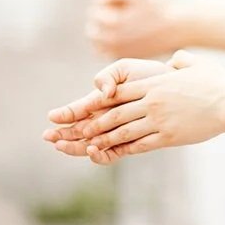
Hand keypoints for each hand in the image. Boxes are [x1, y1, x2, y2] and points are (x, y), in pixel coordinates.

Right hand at [43, 58, 172, 155]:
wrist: (174, 86)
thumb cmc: (148, 75)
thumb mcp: (126, 69)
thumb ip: (108, 77)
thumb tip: (102, 92)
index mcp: (101, 101)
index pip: (78, 110)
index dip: (64, 115)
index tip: (52, 117)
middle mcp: (105, 119)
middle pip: (79, 131)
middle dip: (63, 135)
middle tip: (50, 137)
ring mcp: (117, 133)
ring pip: (91, 145)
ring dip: (75, 147)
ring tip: (63, 146)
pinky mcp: (131, 143)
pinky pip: (112, 154)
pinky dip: (100, 155)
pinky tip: (92, 150)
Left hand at [48, 51, 224, 164]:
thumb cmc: (216, 81)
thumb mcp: (195, 64)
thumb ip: (181, 61)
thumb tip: (175, 60)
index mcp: (156, 82)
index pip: (120, 92)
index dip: (99, 100)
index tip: (84, 107)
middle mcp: (152, 100)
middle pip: (115, 112)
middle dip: (92, 122)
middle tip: (74, 130)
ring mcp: (159, 118)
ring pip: (123, 130)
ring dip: (102, 138)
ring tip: (85, 145)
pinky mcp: (168, 135)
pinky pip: (140, 144)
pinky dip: (122, 149)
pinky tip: (111, 153)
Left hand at [86, 0, 183, 58]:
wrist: (176, 29)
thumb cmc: (157, 8)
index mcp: (114, 22)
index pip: (94, 12)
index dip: (103, 5)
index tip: (114, 3)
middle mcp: (113, 40)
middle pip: (91, 30)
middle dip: (99, 21)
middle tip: (115, 15)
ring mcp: (118, 52)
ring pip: (97, 44)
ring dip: (101, 34)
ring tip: (117, 26)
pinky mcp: (125, 58)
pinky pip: (106, 53)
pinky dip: (108, 45)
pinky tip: (121, 37)